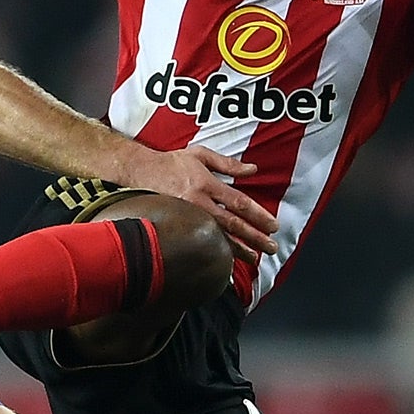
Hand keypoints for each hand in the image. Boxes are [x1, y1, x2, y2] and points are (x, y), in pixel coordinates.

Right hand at [135, 144, 278, 262]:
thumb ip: (228, 164)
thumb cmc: (172, 162)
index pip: (238, 202)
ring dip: (238, 249)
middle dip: (254, 237)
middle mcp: (198, 202)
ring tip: (254, 258)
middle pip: (232, 224)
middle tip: (271, 246)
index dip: (257, 215)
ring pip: (217, 236)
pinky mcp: (178, 225)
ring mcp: (187, 216)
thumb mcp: (201, 155)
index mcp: (206, 183)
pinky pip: (200, 241)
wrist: (140, 172)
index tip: (272, 225)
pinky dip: (216, 251)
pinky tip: (228, 259)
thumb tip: (253, 169)